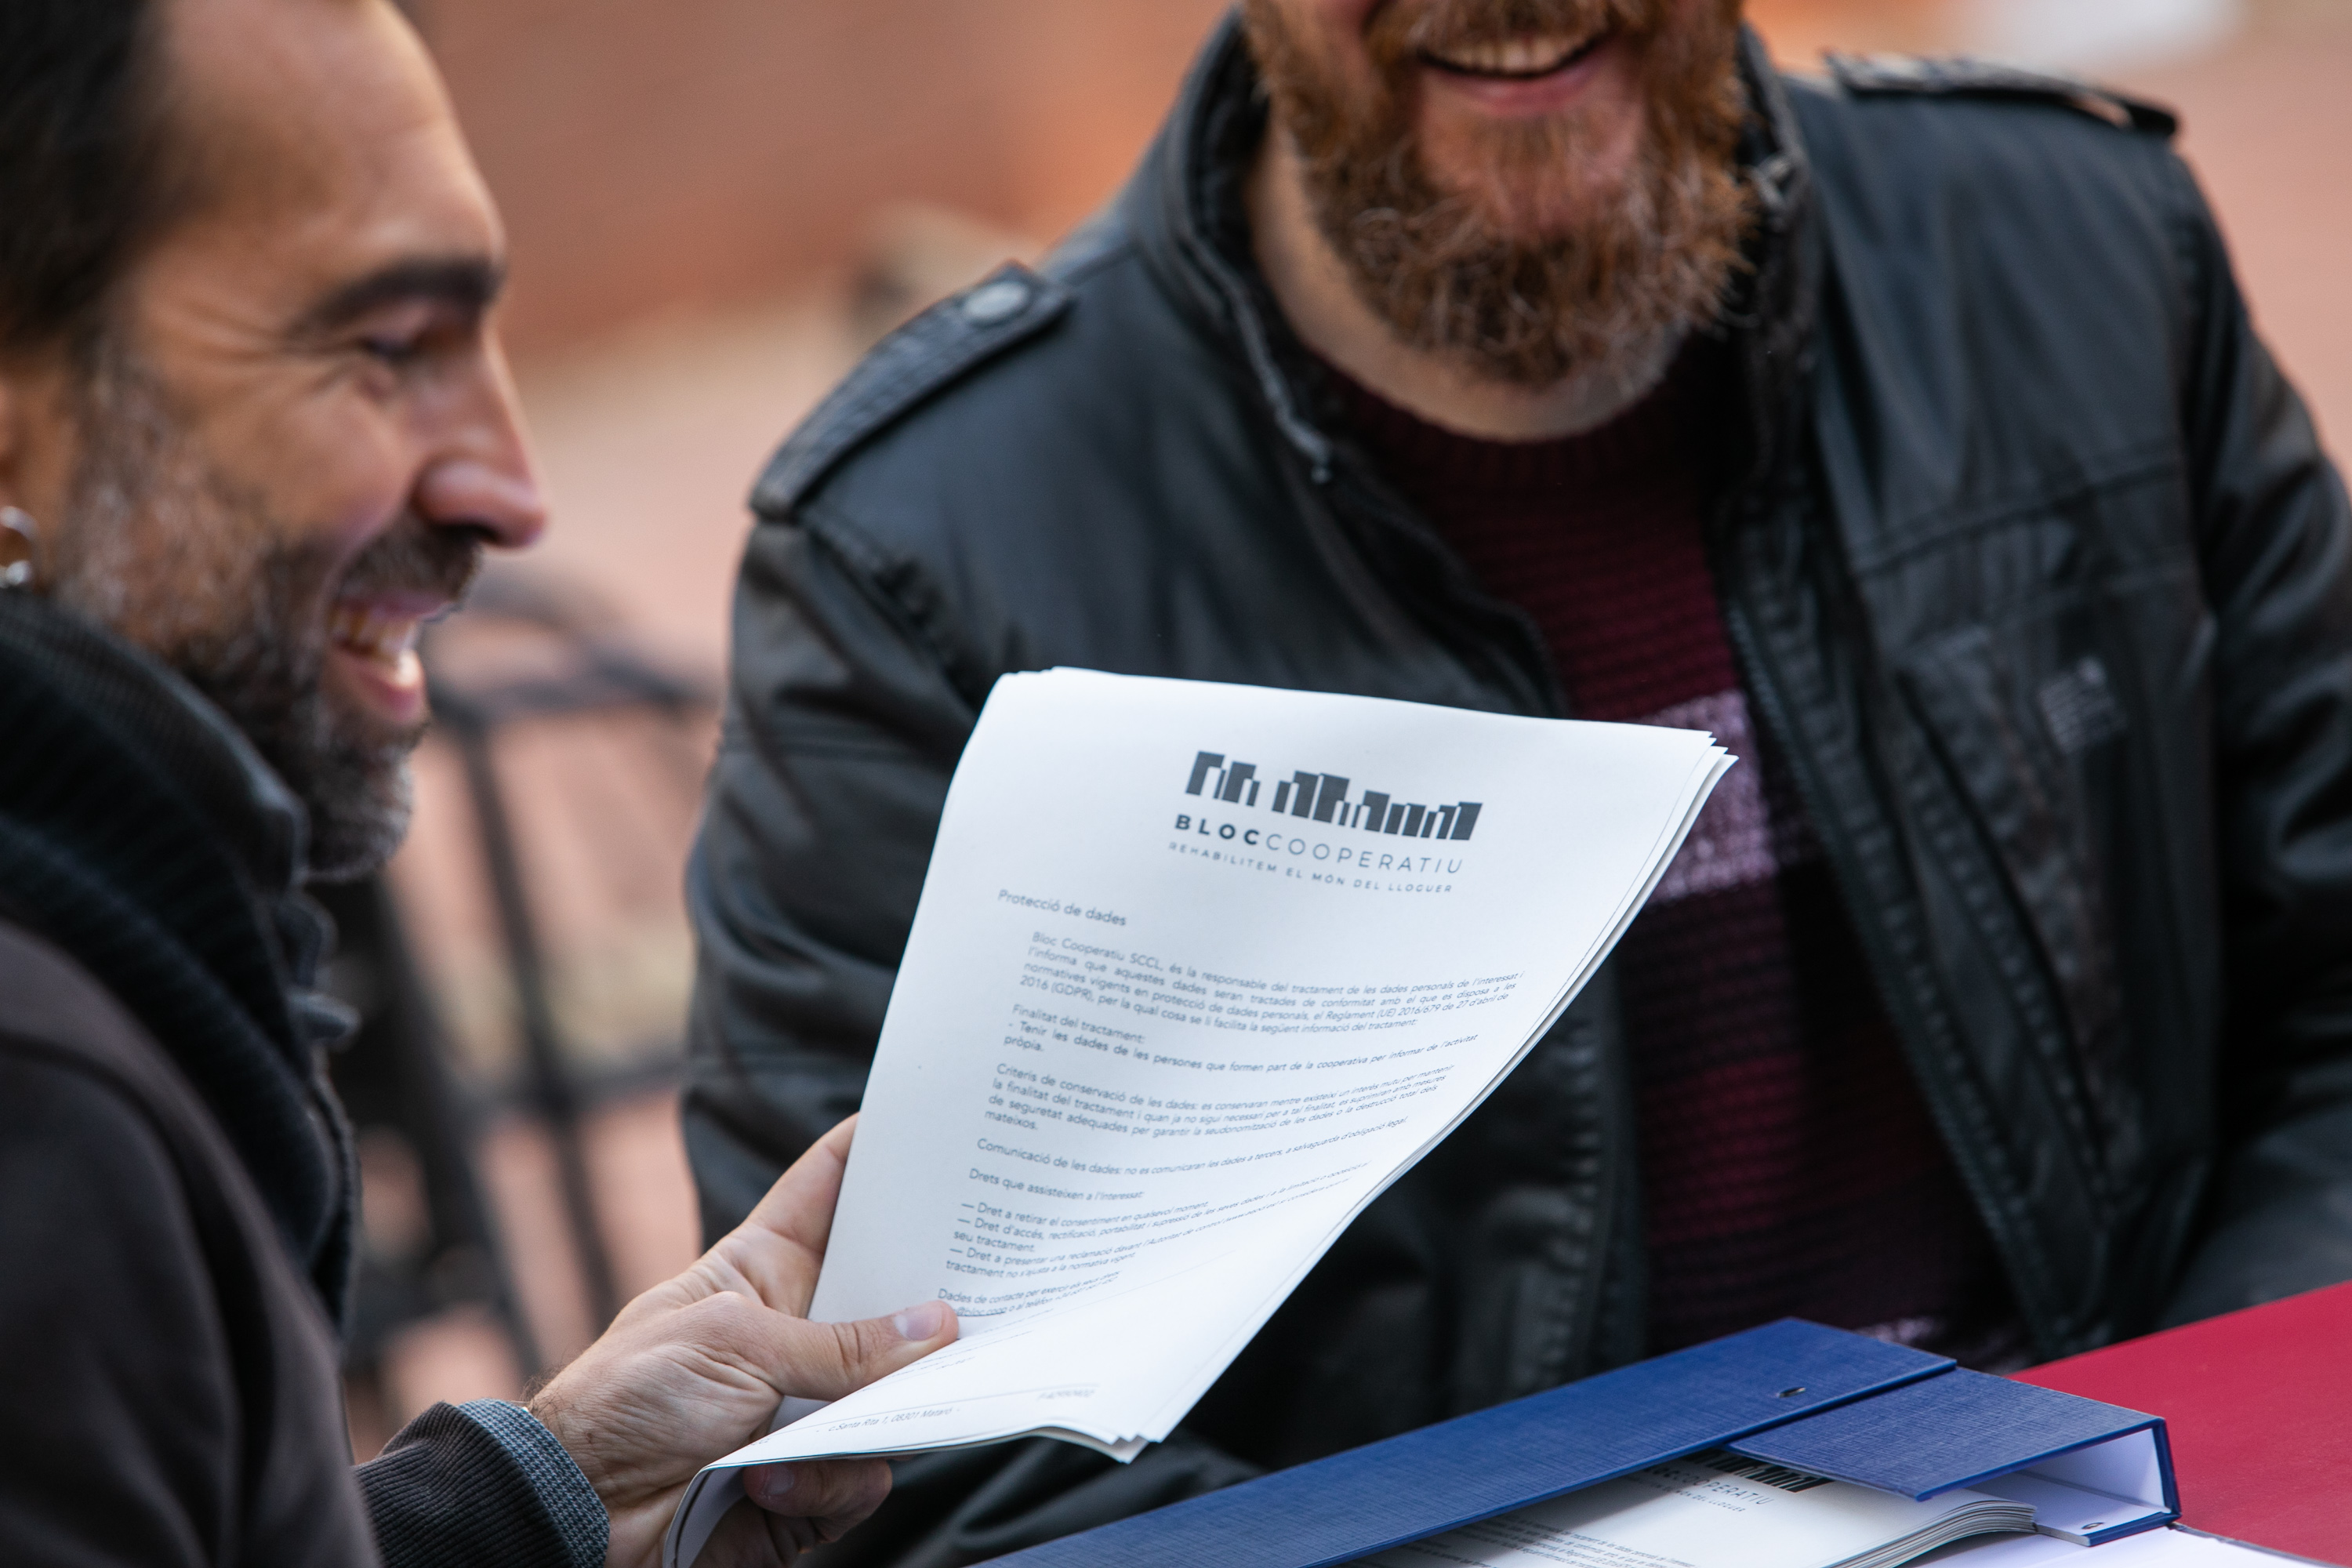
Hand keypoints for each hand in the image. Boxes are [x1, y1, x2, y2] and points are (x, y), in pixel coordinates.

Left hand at [527, 1117, 958, 1566]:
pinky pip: (864, 1475)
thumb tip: (940, 1329)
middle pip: (889, 1296)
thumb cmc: (630, 1399)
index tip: (927, 1118)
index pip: (826, 1191)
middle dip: (930, 1295)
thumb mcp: (734, 1342)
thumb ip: (840, 1343)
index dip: (872, 1152)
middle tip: (977, 1283)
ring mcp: (809, 1406)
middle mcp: (798, 1333)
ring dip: (868, 1415)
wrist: (579, 1512)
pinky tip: (766, 1484)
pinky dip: (823, 1483)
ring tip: (828, 1427)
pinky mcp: (814, 1477)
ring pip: (894, 1397)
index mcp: (764, 1270)